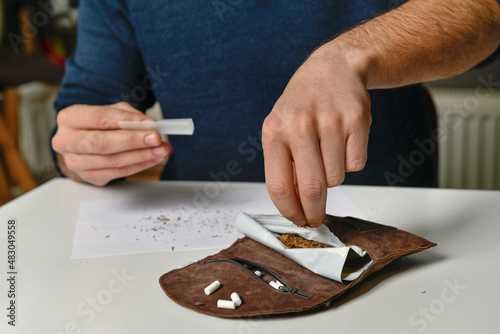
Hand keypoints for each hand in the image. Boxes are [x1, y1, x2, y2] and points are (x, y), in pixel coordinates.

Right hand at [52, 102, 170, 185]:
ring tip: (160, 150)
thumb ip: (128, 116)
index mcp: (70, 118)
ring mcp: (75, 162)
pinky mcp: (88, 176)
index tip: (149, 124)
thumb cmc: (98, 125)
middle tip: (156, 139)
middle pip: (103, 143)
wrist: (83, 144)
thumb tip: (148, 125)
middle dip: (133, 141)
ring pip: (112, 161)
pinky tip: (152, 159)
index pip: (100, 118)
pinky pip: (117, 173)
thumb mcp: (111, 112)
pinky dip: (138, 166)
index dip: (127, 121)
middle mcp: (67, 141)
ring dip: (141, 156)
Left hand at [262, 46, 371, 226]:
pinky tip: (343, 141)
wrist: (334, 68)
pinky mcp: (356, 121)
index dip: (290, 210)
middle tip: (317, 217)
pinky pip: (356, 164)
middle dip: (314, 210)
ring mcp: (330, 122)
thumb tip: (295, 203)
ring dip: (333, 176)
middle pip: (311, 188)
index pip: (279, 185)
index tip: (298, 220)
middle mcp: (300, 126)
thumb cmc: (304, 103)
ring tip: (328, 151)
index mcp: (275, 131)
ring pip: (336, 178)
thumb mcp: (281, 126)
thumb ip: (284, 163)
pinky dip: (350, 161)